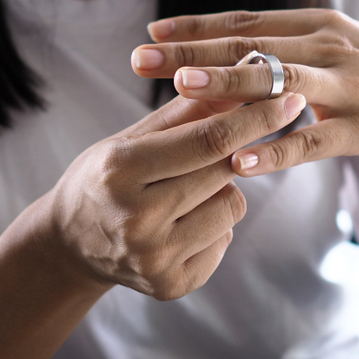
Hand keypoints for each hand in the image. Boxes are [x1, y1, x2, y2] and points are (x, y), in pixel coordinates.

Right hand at [43, 91, 305, 299]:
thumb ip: (188, 110)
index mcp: (121, 170)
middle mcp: (137, 219)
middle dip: (238, 151)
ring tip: (184, 192)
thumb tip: (243, 73)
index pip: (209, 140)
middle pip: (225, 171)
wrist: (68, 246)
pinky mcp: (171, 285)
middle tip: (226, 145)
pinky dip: (213, 225)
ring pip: (232, 206)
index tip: (290, 97)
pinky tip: (180, 224)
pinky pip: (224, 238)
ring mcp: (154, 258)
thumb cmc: (104, 178)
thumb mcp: (132, 137)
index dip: (257, 117)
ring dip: (222, 190)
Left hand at [130, 9, 358, 177]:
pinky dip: (277, 150)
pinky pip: (314, 140)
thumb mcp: (340, 48)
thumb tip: (234, 51)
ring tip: (182, 90)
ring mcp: (349, 86)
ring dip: (229, 85)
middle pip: (251, 46)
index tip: (150, 31)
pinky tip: (242, 162)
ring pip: (279, 83)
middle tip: (141, 57)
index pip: (247, 23)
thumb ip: (291, 48)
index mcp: (318, 25)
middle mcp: (330, 46)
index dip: (196, 26)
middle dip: (192, 51)